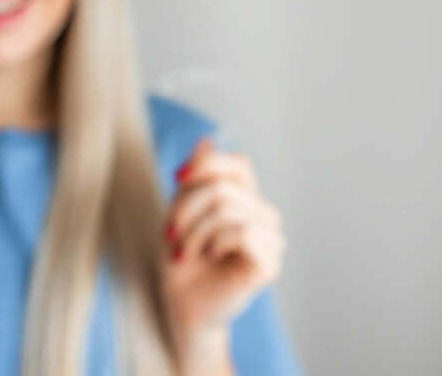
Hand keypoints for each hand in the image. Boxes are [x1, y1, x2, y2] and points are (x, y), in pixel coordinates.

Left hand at [160, 137, 286, 335]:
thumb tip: (207, 140)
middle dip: (186, 209)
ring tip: (186, 251)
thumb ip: (195, 178)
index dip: (207, 164)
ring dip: (194, 231)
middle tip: (171, 235)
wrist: (180, 302)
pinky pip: (241, 233)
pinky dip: (214, 243)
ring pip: (228, 209)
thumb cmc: (180, 257)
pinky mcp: (270, 262)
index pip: (238, 163)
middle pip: (223, 187)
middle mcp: (263, 215)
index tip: (176, 178)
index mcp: (245, 199)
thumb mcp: (179, 210)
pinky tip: (210, 257)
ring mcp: (270, 239)